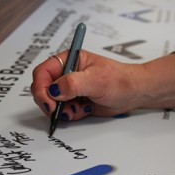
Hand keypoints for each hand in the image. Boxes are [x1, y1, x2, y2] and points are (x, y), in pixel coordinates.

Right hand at [31, 50, 174, 120]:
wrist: (133, 92)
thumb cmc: (119, 80)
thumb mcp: (96, 80)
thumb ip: (73, 84)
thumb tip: (54, 90)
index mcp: (68, 60)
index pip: (43, 72)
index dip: (41, 88)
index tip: (49, 102)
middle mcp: (65, 73)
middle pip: (42, 88)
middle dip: (50, 102)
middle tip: (62, 110)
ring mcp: (69, 88)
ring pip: (51, 102)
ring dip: (62, 110)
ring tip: (79, 108)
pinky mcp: (74, 101)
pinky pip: (62, 111)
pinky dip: (70, 114)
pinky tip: (85, 109)